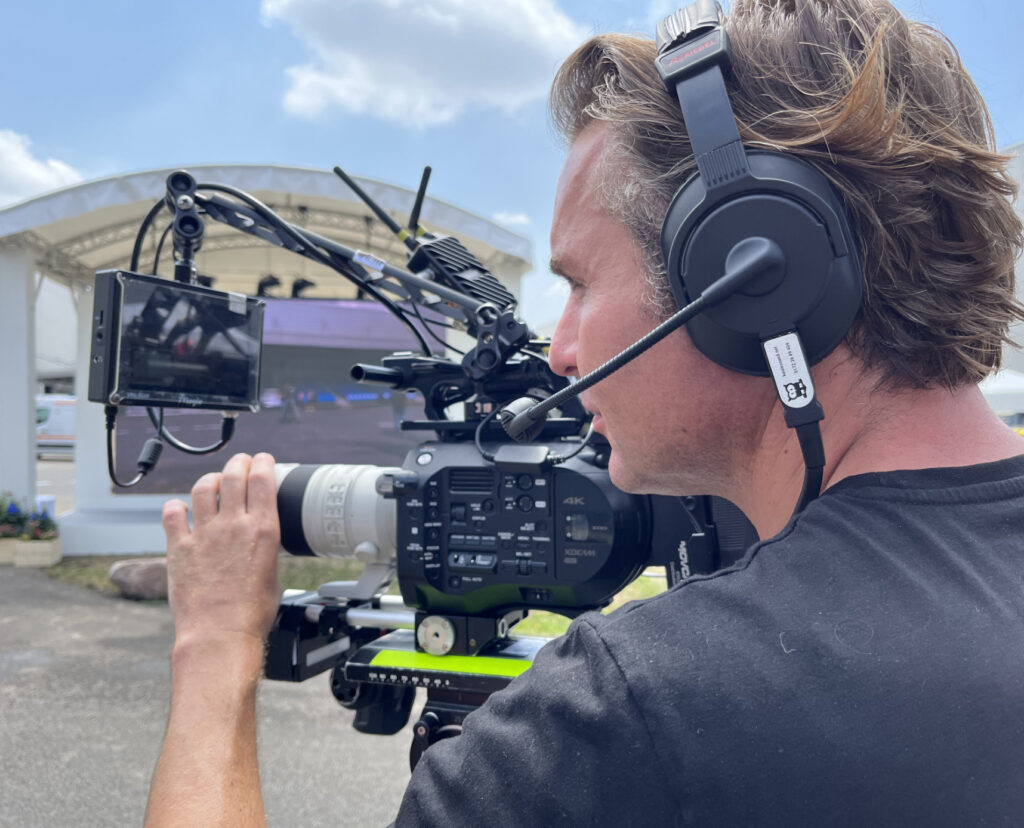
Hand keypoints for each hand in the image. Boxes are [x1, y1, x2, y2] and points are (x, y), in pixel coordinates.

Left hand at [162, 452, 280, 650]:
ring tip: (213, 482)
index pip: (262, 479)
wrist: (220, 635)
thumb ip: (265, 547)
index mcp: (263, 530)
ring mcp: (204, 535)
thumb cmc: (252, 613)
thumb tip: (260, 539)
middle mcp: (234, 526)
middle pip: (234, 475)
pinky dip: (176, 507)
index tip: (262, 460)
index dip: (262, 463)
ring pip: (203, 488)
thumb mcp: (274, 572)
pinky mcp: (179, 548)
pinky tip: (181, 509)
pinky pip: (172, 514)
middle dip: (238, 462)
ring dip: (210, 479)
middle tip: (240, 463)